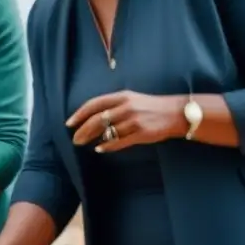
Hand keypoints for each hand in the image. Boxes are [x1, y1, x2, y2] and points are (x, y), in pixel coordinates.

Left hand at [66, 91, 185, 151]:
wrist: (175, 113)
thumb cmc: (150, 106)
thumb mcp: (131, 99)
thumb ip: (113, 104)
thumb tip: (92, 116)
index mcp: (122, 96)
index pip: (94, 104)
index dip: (80, 114)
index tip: (69, 123)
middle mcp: (127, 107)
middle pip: (98, 119)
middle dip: (83, 130)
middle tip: (75, 139)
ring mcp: (134, 120)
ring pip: (107, 131)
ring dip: (92, 138)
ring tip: (83, 143)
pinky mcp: (141, 133)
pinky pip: (119, 141)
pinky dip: (107, 146)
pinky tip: (99, 148)